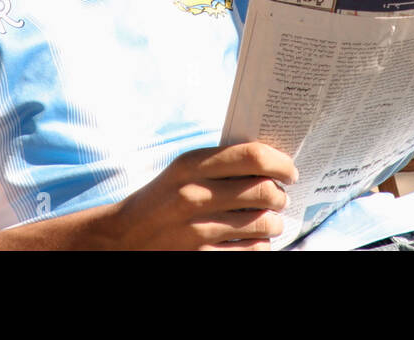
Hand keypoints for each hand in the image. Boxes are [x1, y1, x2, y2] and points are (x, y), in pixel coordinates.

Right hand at [101, 142, 297, 249]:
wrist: (124, 237)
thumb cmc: (162, 199)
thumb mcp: (182, 171)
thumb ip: (219, 163)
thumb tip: (269, 162)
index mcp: (190, 166)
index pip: (252, 156)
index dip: (280, 163)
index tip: (290, 170)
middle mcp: (194, 195)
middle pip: (264, 191)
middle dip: (281, 195)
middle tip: (281, 197)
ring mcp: (197, 230)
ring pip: (263, 223)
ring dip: (275, 222)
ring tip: (272, 221)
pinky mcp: (201, 256)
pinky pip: (253, 251)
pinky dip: (262, 245)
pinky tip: (257, 240)